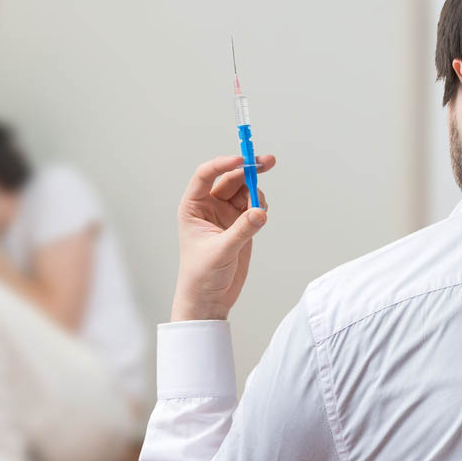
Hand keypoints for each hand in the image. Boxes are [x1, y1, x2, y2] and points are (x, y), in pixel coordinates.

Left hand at [170, 154, 274, 321]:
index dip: (223, 164)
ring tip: (259, 208)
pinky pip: (254, 206)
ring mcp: (226, 215)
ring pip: (245, 190)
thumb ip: (241, 230)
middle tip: (268, 162)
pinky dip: (261, 206)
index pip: (206, 175)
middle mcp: (209, 207)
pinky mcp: (241, 225)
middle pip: (230, 178)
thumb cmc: (201, 276)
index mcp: (193, 207)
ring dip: (256, 191)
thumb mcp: (220, 251)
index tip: (241, 160)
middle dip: (249, 169)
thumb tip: (259, 212)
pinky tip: (261, 215)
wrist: (209, 299)